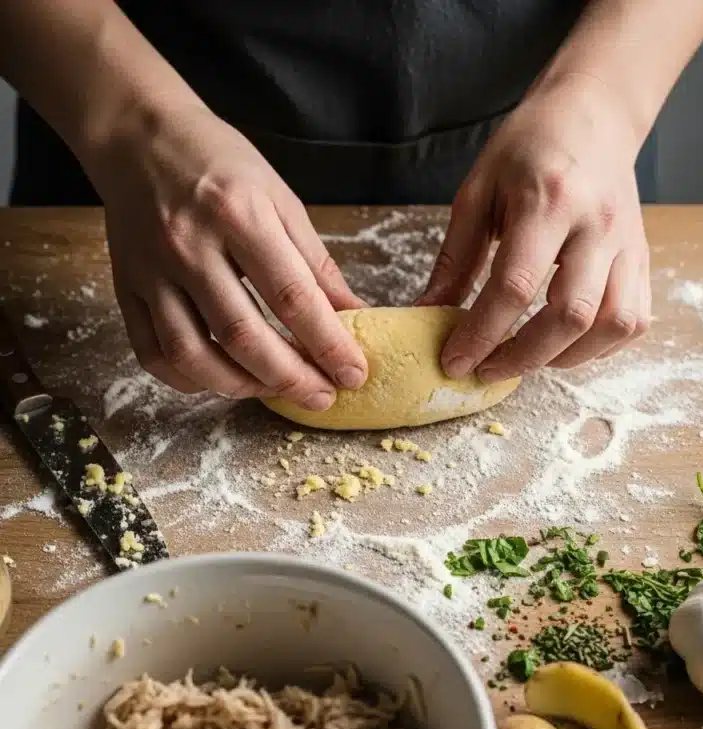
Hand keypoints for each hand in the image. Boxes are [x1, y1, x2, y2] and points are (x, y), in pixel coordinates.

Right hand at [92, 103, 366, 405]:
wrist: (137, 136)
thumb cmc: (218, 164)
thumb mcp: (279, 199)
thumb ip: (316, 263)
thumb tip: (355, 317)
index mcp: (237, 214)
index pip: (292, 297)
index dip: (327, 344)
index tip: (353, 373)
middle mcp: (189, 245)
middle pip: (242, 335)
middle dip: (290, 378)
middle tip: (321, 396)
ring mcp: (151, 271)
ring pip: (193, 355)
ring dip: (241, 386)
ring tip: (274, 390)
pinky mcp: (126, 288)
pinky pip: (153, 354)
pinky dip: (189, 379)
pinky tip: (221, 379)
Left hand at [422, 73, 650, 380]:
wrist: (593, 113)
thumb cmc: (529, 148)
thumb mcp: (477, 192)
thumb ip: (455, 259)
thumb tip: (427, 314)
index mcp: (548, 201)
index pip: (515, 286)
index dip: (482, 334)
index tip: (455, 361)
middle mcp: (596, 225)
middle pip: (570, 314)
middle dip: (523, 357)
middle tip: (486, 370)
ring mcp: (627, 243)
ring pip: (611, 324)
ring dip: (565, 358)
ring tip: (526, 359)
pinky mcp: (641, 257)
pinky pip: (634, 321)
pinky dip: (599, 347)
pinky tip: (564, 346)